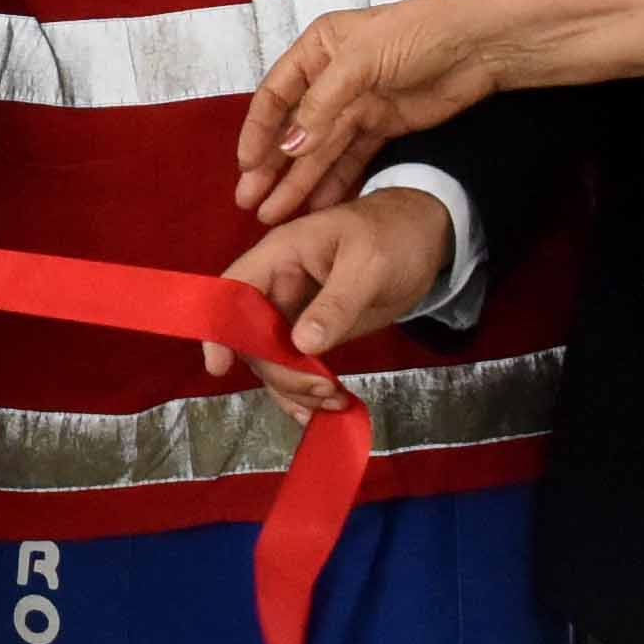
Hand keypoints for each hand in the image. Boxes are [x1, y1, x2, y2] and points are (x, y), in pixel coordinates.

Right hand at [217, 187, 453, 421]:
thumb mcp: (369, 264)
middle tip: (322, 389)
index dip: (220, 328)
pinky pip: (296, 367)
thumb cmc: (394, 234)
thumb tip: (301, 344)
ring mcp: (293, 314)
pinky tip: (325, 410)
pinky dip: (306, 393)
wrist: (424, 236)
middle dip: (280, 370)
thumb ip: (336, 303)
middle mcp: (276, 287)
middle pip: (251, 339)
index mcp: (279, 256)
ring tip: (334, 400)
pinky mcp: (313, 334)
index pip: (232, 292)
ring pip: (271, 361)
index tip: (220, 367)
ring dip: (295, 388)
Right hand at [235, 0, 490, 222]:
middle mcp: (332, 78)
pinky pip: (352, 159)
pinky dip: (335, 182)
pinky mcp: (384, 126)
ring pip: (321, 150)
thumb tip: (289, 147)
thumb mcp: (362, 59)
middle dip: (272, 166)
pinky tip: (316, 206)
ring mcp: (359, 104)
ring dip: (298, 181)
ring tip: (274, 214)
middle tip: (249, 202)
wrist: (481, 43)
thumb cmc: (419, 32)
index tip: (246, 166)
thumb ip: (323, 104)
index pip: (276, 94)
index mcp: (318, 49)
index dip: (259, 131)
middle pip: (295, 128)